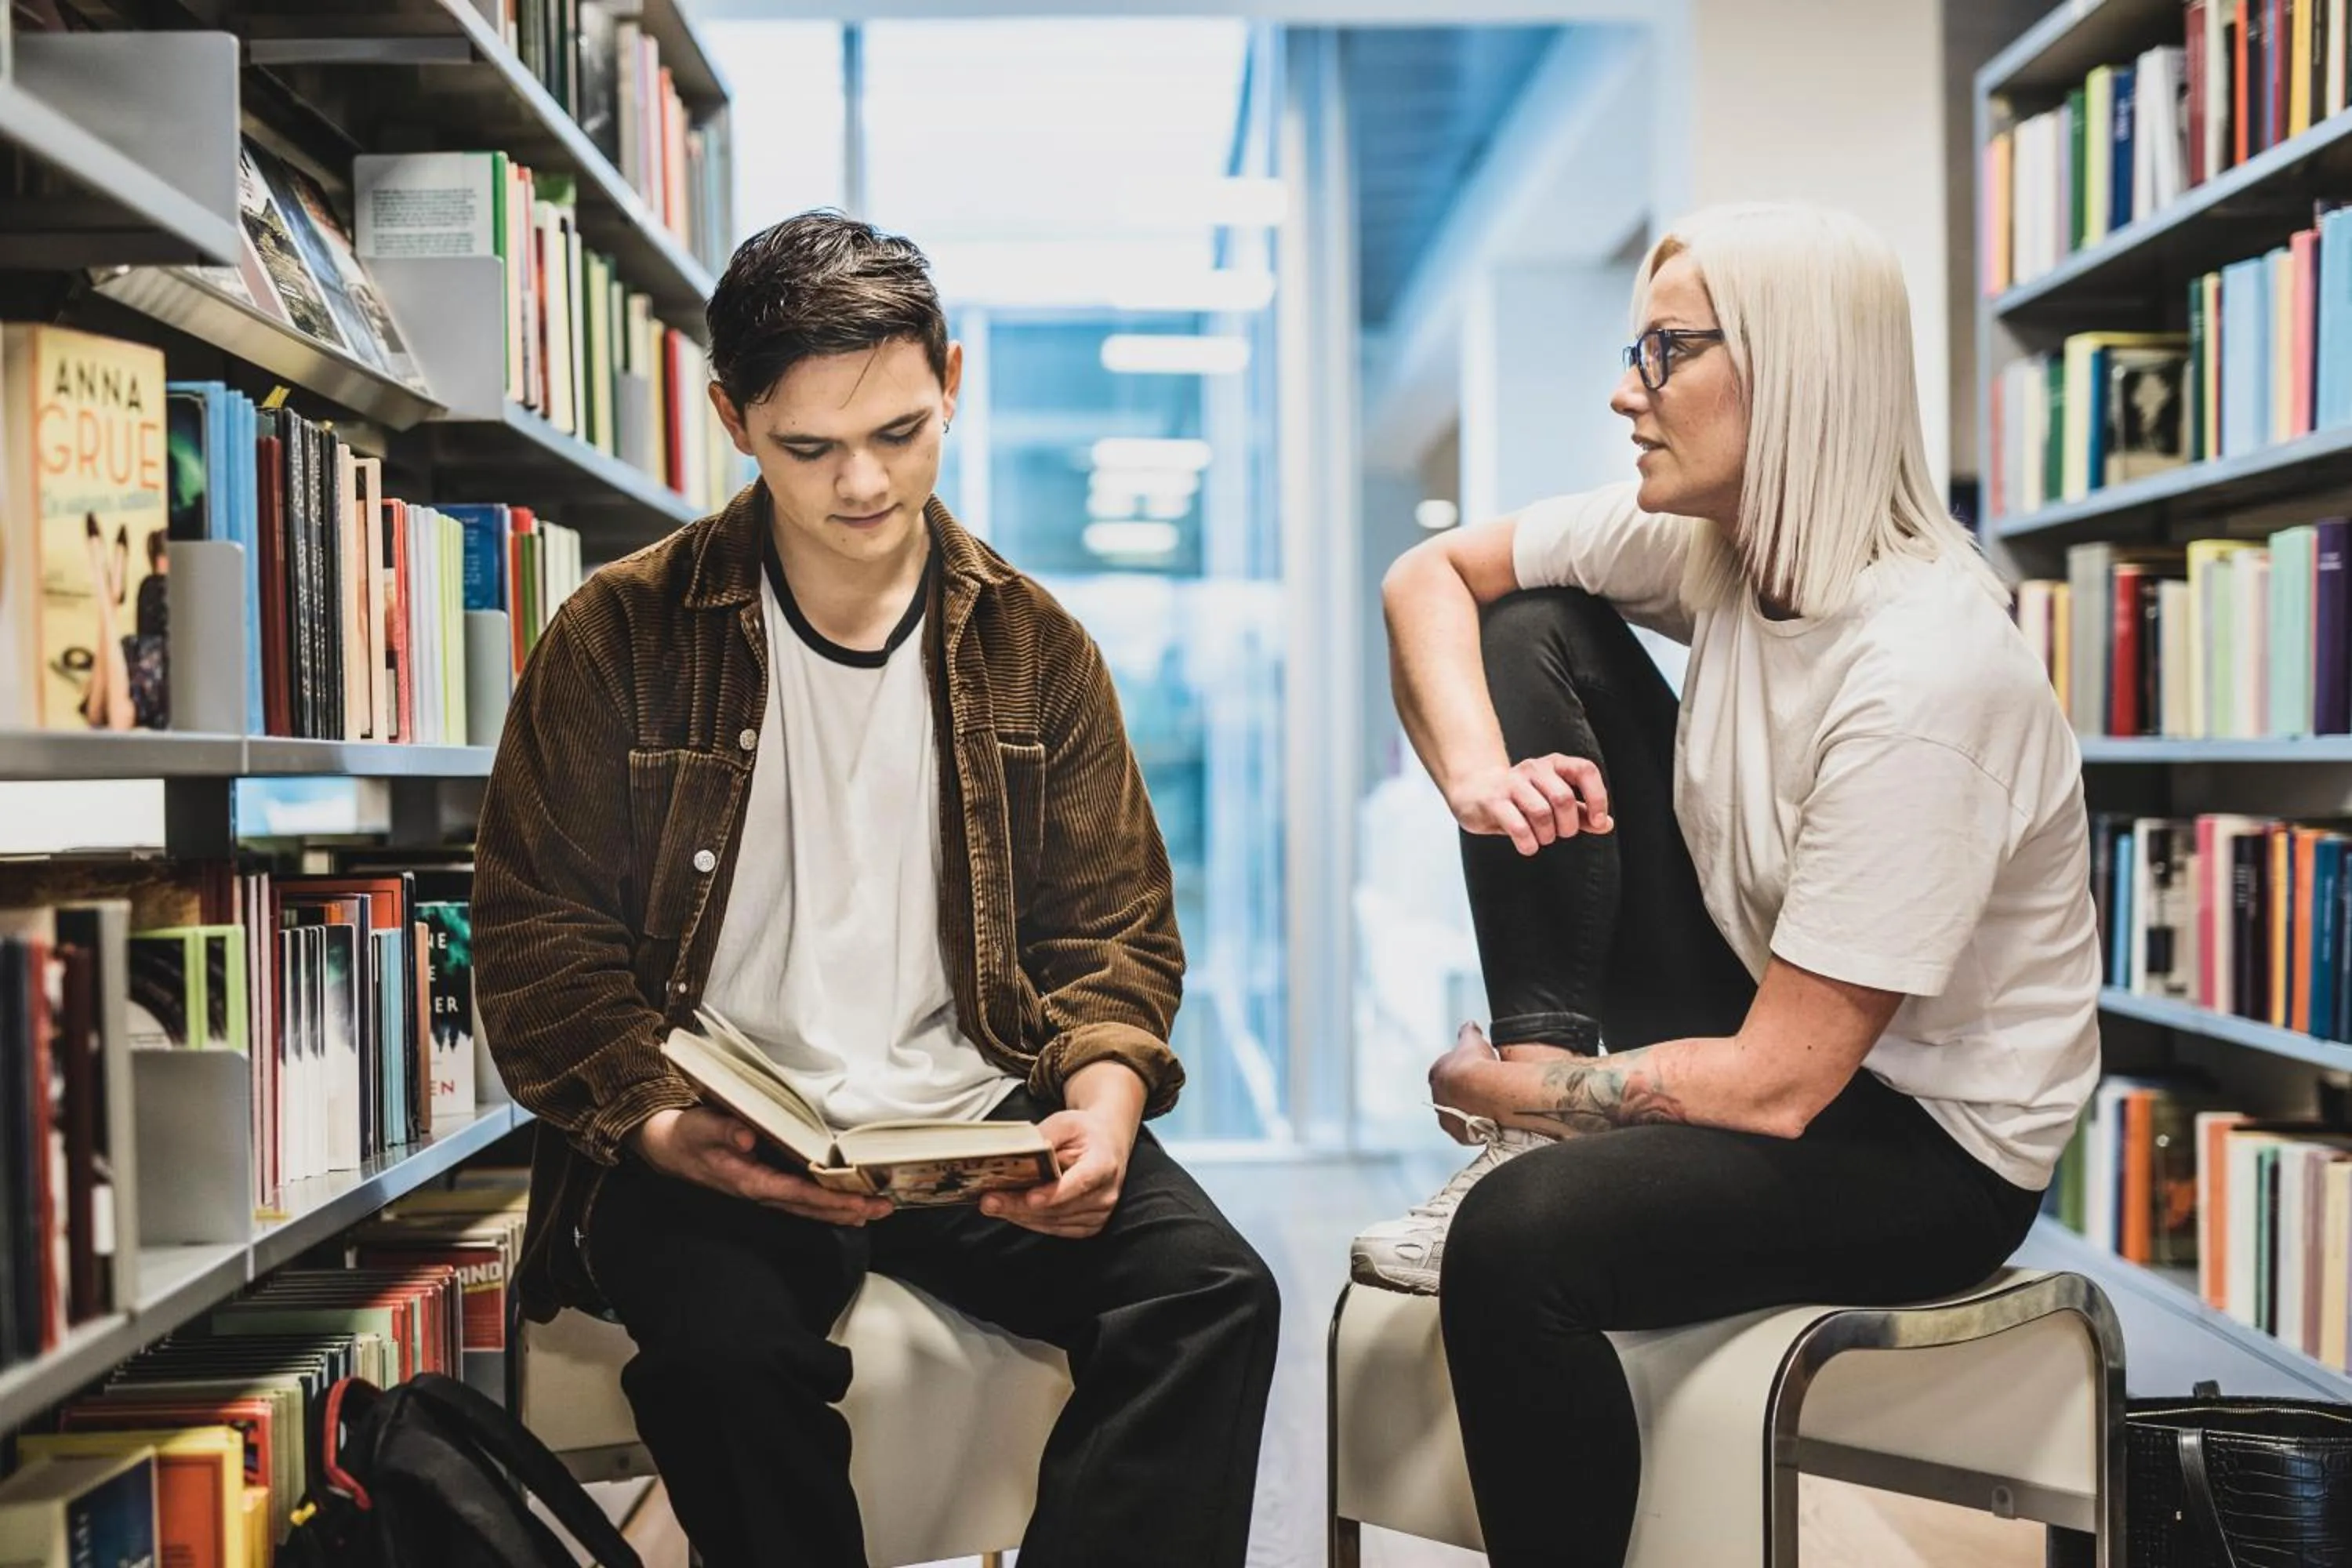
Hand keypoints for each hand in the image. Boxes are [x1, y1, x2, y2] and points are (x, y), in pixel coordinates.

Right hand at [628, 1107, 891, 1225]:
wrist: (666, 1146)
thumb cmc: (686, 1134)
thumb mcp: (700, 1127)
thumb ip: (723, 1131)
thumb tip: (748, 1137)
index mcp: (749, 1181)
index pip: (799, 1195)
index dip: (830, 1200)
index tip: (860, 1203)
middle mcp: (761, 1191)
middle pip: (812, 1208)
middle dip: (848, 1210)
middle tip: (885, 1209)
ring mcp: (764, 1190)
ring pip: (809, 1207)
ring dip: (843, 1209)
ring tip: (876, 1210)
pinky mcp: (765, 1183)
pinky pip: (802, 1198)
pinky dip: (826, 1202)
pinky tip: (846, 1202)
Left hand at [980, 1104, 1135, 1238]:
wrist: (1105, 1145)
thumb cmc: (1084, 1132)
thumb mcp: (1065, 1122)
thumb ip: (1044, 1135)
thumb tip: (1016, 1150)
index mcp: (1104, 1164)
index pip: (1081, 1182)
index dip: (1055, 1193)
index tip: (1031, 1198)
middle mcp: (1105, 1194)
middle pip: (1060, 1207)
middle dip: (1021, 1205)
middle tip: (989, 1200)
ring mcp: (1098, 1214)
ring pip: (1053, 1221)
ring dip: (1020, 1215)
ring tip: (992, 1204)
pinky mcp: (1088, 1226)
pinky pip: (1054, 1228)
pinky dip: (1030, 1221)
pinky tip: (1010, 1211)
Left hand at [1428, 1022, 1501, 1144]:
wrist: (1483, 1089)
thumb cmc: (1475, 1063)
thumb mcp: (1471, 1040)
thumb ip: (1468, 1031)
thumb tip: (1469, 1025)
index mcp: (1436, 1074)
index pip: (1446, 1074)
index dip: (1462, 1073)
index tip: (1476, 1072)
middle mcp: (1437, 1098)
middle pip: (1452, 1096)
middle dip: (1465, 1094)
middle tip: (1484, 1091)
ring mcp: (1447, 1117)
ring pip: (1459, 1116)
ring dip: (1471, 1112)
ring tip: (1489, 1107)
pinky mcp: (1460, 1134)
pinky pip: (1469, 1132)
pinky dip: (1478, 1128)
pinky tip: (1490, 1121)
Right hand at [1446, 756, 1611, 855]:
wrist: (1475, 791)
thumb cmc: (1520, 799)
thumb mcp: (1552, 801)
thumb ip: (1580, 813)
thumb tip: (1606, 824)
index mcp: (1554, 764)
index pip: (1585, 770)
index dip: (1597, 797)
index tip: (1597, 821)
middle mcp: (1534, 768)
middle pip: (1563, 798)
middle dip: (1567, 826)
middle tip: (1560, 833)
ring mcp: (1511, 782)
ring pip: (1541, 813)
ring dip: (1547, 835)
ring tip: (1542, 838)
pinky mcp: (1493, 800)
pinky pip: (1518, 826)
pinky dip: (1529, 843)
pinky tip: (1528, 845)